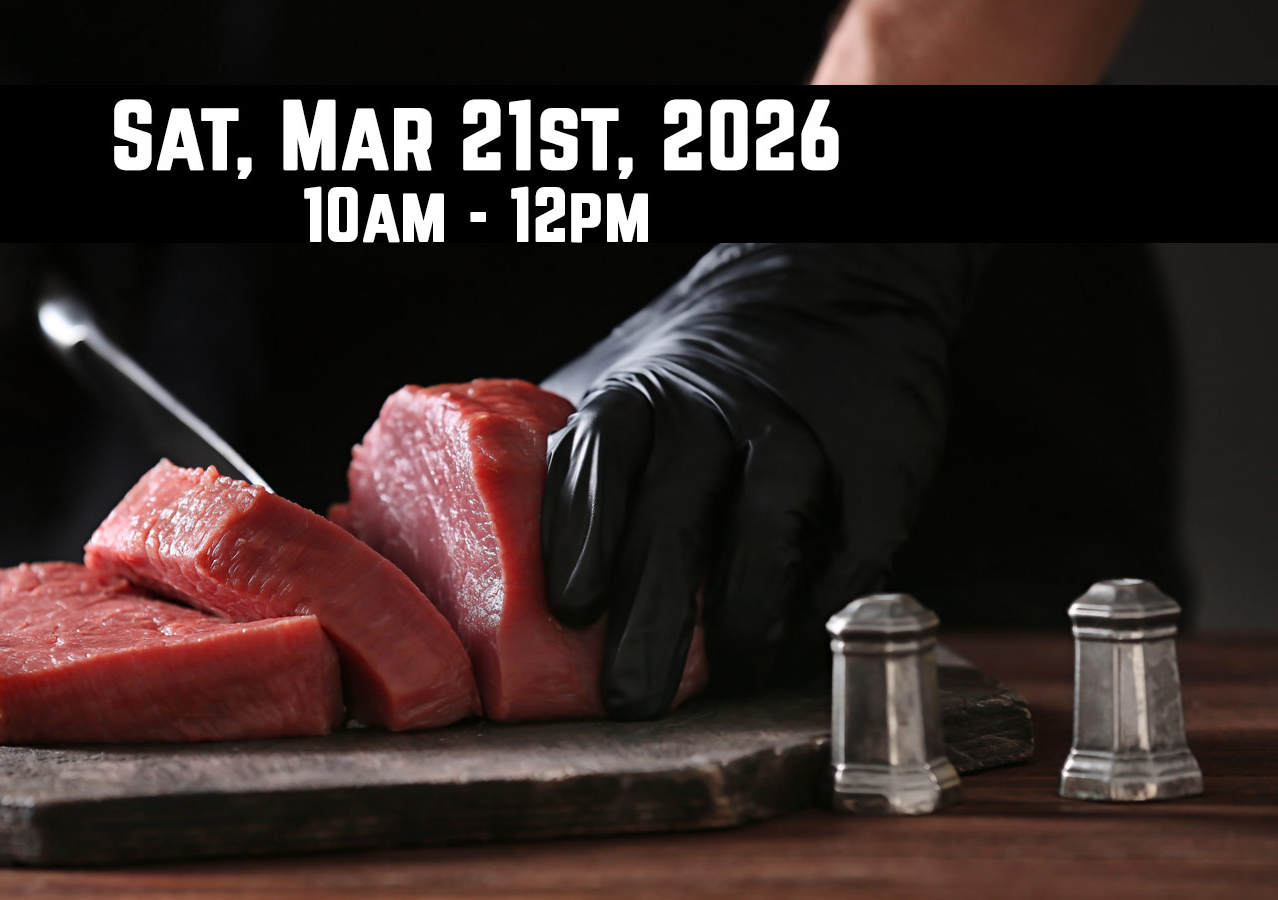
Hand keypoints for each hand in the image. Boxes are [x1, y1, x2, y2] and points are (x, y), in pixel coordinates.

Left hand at [541, 243, 991, 717]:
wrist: (826, 302)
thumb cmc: (696, 384)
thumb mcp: (624, 395)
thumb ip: (570, 465)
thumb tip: (487, 558)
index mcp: (642, 396)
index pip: (601, 456)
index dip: (583, 531)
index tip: (570, 606)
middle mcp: (717, 411)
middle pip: (677, 515)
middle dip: (650, 617)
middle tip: (631, 696)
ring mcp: (801, 435)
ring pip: (768, 536)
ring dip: (741, 619)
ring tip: (722, 676)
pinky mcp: (878, 464)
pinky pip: (852, 551)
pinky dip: (821, 608)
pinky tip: (792, 644)